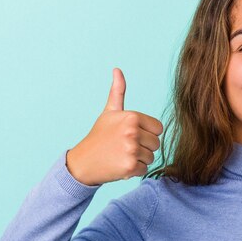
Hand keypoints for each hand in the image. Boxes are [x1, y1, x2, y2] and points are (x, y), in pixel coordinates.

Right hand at [66, 67, 163, 185]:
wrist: (83, 161)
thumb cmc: (100, 136)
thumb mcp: (109, 112)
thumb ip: (118, 92)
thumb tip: (117, 69)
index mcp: (132, 117)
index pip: (158, 129)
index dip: (146, 133)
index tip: (131, 134)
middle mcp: (132, 132)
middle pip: (156, 144)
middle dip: (143, 147)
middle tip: (124, 146)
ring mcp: (131, 149)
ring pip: (151, 157)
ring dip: (139, 159)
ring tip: (121, 155)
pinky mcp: (130, 166)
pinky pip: (145, 169)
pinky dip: (135, 171)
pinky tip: (120, 165)